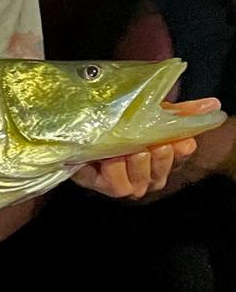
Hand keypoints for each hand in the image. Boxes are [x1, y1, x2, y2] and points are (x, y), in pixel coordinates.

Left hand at [71, 97, 220, 198]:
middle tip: (156, 144)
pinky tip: (110, 157)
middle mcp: (148, 175)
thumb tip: (213, 105)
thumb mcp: (147, 112)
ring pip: (142, 181)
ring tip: (131, 149)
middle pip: (162, 173)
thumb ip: (179, 112)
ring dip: (137, 163)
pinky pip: (118, 184)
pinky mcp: (106, 186)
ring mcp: (128, 184)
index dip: (182, 151)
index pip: (181, 156)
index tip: (183, 141)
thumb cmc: (116, 122)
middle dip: (161, 158)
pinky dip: (115, 169)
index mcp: (162, 158)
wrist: (78, 129)